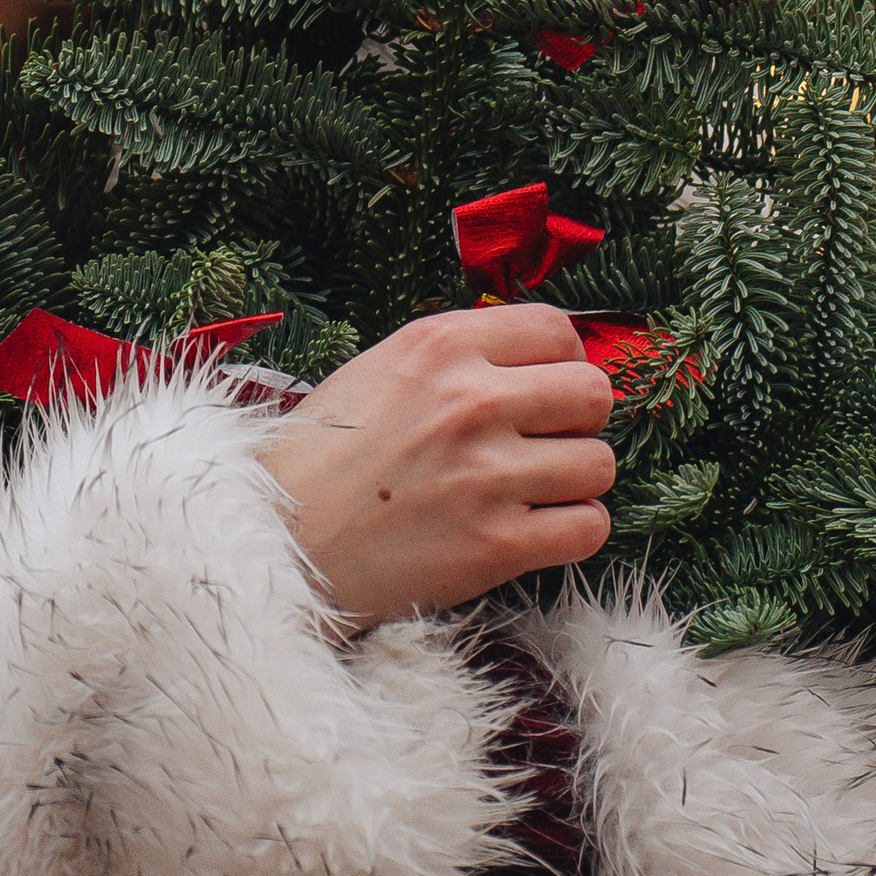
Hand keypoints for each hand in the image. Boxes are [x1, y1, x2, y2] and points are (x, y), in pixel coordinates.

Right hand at [255, 306, 614, 630]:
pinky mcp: (496, 545)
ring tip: (531, 490)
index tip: (543, 389)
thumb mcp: (379, 370)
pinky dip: (572, 531)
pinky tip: (536, 529)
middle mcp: (470, 401)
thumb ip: (458, 357)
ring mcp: (487, 475)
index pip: (557, 330)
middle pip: (594, 393)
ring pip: (599, 464)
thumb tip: (540, 360)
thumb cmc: (322, 457)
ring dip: (575, 480)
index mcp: (440, 346)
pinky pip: (589, 527)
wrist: (277, 543)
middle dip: (577, 419)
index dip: (561, 362)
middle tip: (543, 441)